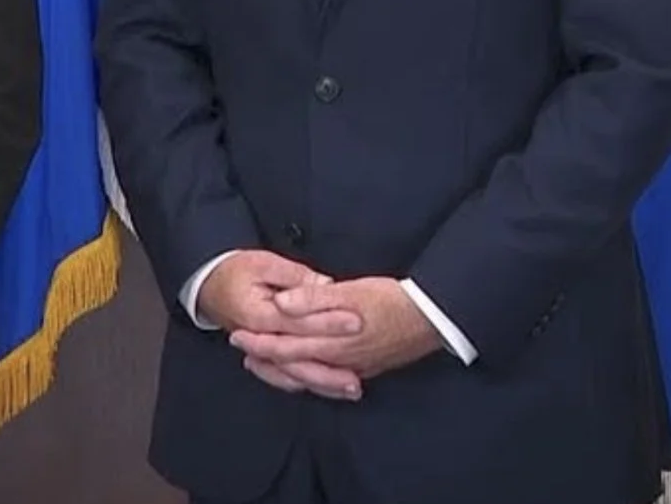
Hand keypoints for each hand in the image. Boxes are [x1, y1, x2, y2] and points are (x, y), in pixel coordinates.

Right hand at [197, 251, 366, 399]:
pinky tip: (328, 389)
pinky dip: (307, 384)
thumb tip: (324, 285)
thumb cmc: (235, 271)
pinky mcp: (265, 355)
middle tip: (360, 372)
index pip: (299, 322)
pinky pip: (286, 377)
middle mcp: (258, 339)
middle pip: (297, 359)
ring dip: (322, 383)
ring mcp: (260, 351)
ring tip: (351, 388)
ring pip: (293, 374)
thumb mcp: (263, 263)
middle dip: (330, 368)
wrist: (208, 284)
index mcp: (257, 315)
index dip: (329, 321)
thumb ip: (295, 276)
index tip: (357, 321)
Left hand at [229, 276, 442, 381]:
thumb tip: (281, 304)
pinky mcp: (365, 367)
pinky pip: (327, 379)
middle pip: (292, 363)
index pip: (285, 344)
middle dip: (265, 357)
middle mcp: (338, 360)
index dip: (260, 340)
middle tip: (241, 349)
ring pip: (308, 375)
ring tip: (263, 363)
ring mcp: (352, 367)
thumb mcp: (350, 292)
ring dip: (283, 370)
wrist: (432, 318)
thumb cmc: (391, 300)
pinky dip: (309, 377)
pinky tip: (306, 373)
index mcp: (330, 340)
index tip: (238, 334)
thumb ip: (313, 298)